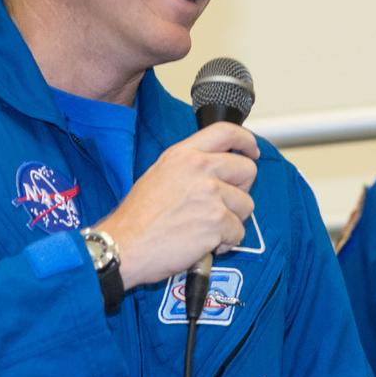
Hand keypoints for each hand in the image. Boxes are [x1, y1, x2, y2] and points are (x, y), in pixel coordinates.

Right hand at [97, 122, 258, 289]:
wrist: (124, 245)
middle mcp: (200, 168)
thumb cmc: (138, 218)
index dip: (246, 141)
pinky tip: (202, 243)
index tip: (251, 151)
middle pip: (246, 169)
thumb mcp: (160, 174)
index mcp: (184, 154)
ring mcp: (210, 194)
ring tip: (204, 228)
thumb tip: (217, 168)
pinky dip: (225, 243)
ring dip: (231, 221)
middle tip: (222, 204)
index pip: (226, 131)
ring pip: (246, 205)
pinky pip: (238, 232)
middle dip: (241, 190)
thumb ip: (190, 166)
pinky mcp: (217, 221)